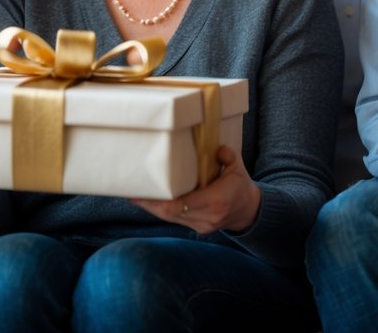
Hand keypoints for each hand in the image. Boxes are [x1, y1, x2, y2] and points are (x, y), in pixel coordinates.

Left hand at [131, 145, 260, 233]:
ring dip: (152, 208)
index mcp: (216, 201)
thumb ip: (228, 156)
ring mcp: (201, 225)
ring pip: (169, 218)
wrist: (247, 211)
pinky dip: (161, 210)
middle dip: (149, 204)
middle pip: (170, 213)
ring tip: (134, 195)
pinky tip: (148, 201)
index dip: (160, 201)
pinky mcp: (197, 227)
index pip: (182, 204)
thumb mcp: (238, 168)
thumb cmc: (239, 186)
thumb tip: (217, 149)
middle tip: (130, 192)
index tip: (145, 192)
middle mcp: (206, 217)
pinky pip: (174, 219)